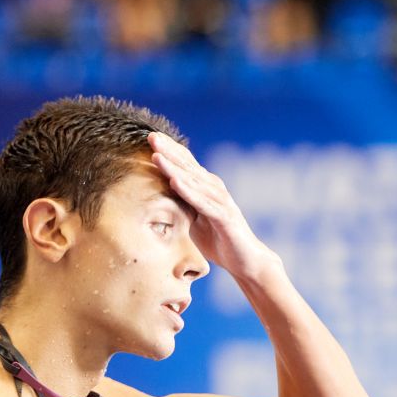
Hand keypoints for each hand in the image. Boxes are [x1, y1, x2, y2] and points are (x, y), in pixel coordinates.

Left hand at [147, 132, 273, 278]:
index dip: (169, 150)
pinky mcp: (224, 217)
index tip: (150, 136)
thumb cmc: (219, 240)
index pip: (186, 164)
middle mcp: (215, 189)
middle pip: (188, 166)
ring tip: (156, 155)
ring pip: (193, 180)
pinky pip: (203, 202)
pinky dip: (188, 191)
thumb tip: (156, 200)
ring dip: (174, 167)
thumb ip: (181, 206)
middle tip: (151, 136)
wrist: (246, 260)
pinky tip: (174, 182)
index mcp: (206, 188)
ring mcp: (220, 202)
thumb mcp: (194, 220)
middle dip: (169, 151)